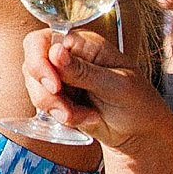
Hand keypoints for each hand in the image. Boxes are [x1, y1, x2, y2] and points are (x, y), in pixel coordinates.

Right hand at [20, 28, 172, 154]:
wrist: (140, 132)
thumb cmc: (138, 102)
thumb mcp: (116, 85)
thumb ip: (83, 71)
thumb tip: (55, 51)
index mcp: (83, 44)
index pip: (42, 41)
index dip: (39, 61)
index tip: (55, 86)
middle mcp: (68, 58)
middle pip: (32, 66)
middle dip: (46, 93)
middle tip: (68, 110)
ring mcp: (61, 79)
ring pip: (35, 89)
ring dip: (56, 108)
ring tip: (85, 116)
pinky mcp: (59, 99)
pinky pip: (45, 108)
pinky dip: (62, 117)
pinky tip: (85, 118)